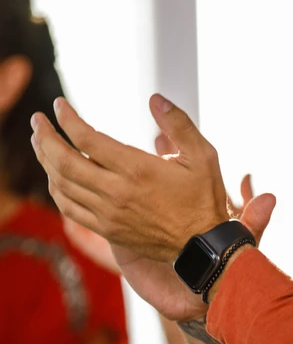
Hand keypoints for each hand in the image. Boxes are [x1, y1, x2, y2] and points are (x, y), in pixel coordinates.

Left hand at [32, 95, 275, 320]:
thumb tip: (155, 99)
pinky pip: (70, 209)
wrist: (204, 244)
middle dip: (45, 137)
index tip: (59, 105)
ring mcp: (110, 214)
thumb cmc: (204, 198)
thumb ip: (179, 125)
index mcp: (137, 169)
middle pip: (64, 160)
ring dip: (46, 162)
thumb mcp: (203, 156)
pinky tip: (55, 178)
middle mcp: (117, 192)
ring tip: (40, 144)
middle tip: (37, 121)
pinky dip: (57, 190)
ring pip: (63, 185)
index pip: (86, 138)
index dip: (67, 118)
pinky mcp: (109, 230)